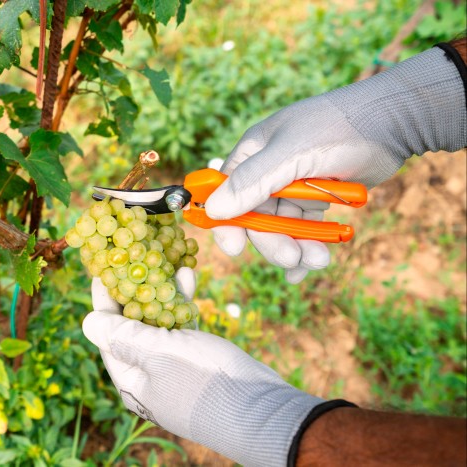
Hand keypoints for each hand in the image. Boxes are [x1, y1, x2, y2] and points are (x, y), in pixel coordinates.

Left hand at [83, 268, 323, 465]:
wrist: (261, 410)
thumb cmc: (204, 383)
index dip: (105, 300)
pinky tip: (188, 279)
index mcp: (131, 379)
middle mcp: (147, 374)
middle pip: (132, 326)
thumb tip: (86, 322)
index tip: (105, 269)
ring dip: (162, 293)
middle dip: (136, 291)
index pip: (107, 333)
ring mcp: (172, 366)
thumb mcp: (159, 354)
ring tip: (170, 264)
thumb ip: (123, 336)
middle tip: (138, 259)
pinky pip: (181, 327)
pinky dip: (182, 304)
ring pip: (158, 322)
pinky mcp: (196, 358)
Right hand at [205, 47, 465, 282]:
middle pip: (256, 219)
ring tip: (319, 260)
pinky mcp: (316, 198)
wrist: (394, 122)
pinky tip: (312, 265)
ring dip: (296, 248)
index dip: (227, 222)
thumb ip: (252, 181)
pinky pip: (304, 229)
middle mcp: (268, 172)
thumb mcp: (291, 153)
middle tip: (292, 258)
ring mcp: (292, 186)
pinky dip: (307, 247)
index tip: (235, 249)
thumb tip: (213, 210)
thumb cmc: (339, 128)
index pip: (225, 194)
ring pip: (282, 228)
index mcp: (253, 154)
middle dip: (272, 242)